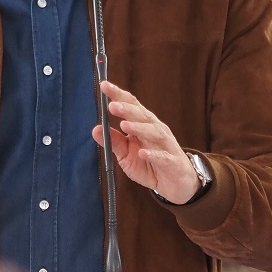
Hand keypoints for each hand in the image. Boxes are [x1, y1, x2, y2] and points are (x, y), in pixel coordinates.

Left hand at [93, 81, 199, 203]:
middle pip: (143, 116)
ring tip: (124, 125)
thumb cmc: (149, 165)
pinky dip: (154, 154)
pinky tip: (143, 153)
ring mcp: (167, 146)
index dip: (119, 95)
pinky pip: (163, 157)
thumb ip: (113, 142)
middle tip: (112, 105)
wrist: (176, 185)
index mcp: (144, 125)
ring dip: (139, 128)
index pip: (132, 105)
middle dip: (127, 109)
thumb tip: (95, 129)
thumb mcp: (126, 155)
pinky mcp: (173, 163)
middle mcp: (157, 130)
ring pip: (154, 133)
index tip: (104, 86)